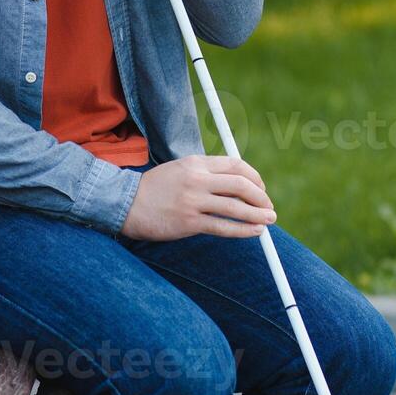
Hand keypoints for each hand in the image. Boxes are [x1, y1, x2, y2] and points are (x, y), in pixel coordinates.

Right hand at [119, 154, 276, 239]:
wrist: (125, 204)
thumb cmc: (155, 188)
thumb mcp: (181, 169)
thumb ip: (205, 172)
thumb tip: (235, 184)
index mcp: (196, 162)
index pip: (235, 165)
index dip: (254, 177)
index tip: (261, 188)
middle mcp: (197, 179)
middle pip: (240, 184)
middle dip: (261, 196)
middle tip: (269, 206)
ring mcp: (193, 201)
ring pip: (235, 207)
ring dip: (258, 214)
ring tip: (270, 220)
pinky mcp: (189, 222)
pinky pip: (223, 227)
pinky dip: (243, 230)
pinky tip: (255, 232)